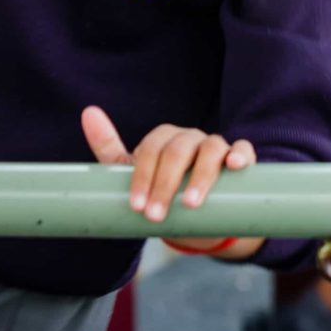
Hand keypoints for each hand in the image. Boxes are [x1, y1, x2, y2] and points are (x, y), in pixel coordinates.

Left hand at [81, 105, 254, 243]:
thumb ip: (108, 147)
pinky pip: (243, 149)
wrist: (198, 218)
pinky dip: (240, 154)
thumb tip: (88, 111)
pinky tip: (234, 166)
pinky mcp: (239, 158)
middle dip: (165, 185)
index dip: (143, 177)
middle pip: (178, 151)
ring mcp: (216, 146)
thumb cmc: (161, 190)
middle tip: (156, 216)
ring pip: (211, 149)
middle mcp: (190, 138)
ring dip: (200, 176)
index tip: (137, 206)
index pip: (151, 149)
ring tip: (190, 204)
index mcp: (165, 139)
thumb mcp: (133, 173)